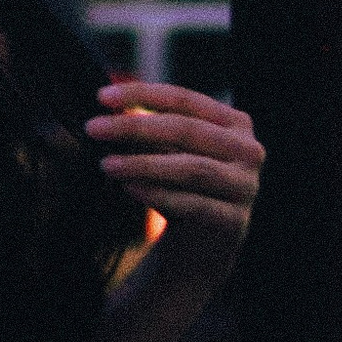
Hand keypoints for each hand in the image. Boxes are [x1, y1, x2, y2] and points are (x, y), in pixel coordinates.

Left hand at [86, 80, 261, 289]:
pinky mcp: (235, 220)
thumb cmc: (183, 189)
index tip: (102, 95)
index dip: (142, 94)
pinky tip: (130, 189)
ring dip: (143, 163)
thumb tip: (109, 108)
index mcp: (234, 123)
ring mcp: (246, 186)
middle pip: (186, 130)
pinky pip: (193, 204)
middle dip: (134, 126)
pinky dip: (158, 194)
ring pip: (190, 168)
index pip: (184, 99)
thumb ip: (150, 129)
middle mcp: (248, 150)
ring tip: (108, 164)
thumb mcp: (168, 152)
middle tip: (94, 128)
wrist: (201, 248)